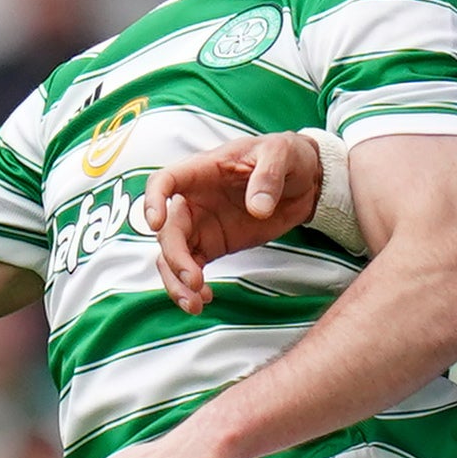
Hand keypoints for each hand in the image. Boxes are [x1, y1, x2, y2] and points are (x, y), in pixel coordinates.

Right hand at [139, 132, 322, 313]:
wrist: (304, 181)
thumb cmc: (285, 157)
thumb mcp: (280, 154)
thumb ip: (267, 177)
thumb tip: (256, 209)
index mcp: (201, 171)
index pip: (163, 181)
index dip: (152, 200)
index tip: (155, 224)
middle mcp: (193, 200)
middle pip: (168, 230)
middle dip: (174, 257)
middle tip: (193, 280)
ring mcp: (201, 225)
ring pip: (172, 255)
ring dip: (176, 281)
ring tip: (195, 303)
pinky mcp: (213, 246)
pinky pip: (192, 268)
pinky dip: (192, 287)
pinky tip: (205, 300)